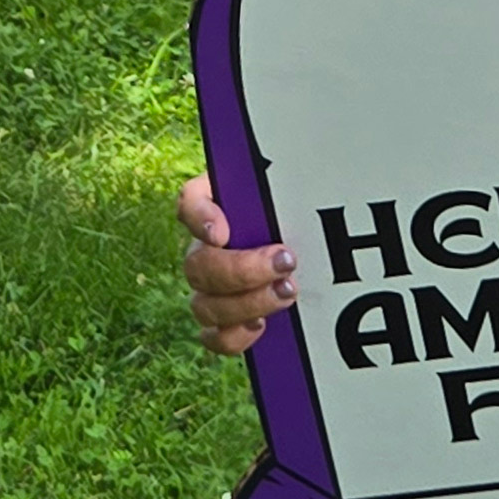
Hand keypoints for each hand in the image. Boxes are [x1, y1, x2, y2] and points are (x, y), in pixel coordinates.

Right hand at [177, 174, 295, 356]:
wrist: (309, 243)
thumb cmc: (292, 206)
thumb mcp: (285, 186)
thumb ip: (277, 178)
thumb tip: (292, 161)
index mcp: (213, 206)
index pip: (189, 203)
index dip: (200, 219)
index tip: (222, 233)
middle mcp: (203, 248)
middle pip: (198, 265)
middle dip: (242, 270)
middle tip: (285, 261)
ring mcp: (210, 288)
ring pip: (204, 305)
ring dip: (245, 304)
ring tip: (287, 292)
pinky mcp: (226, 321)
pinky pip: (214, 338)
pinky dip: (234, 337)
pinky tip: (261, 326)